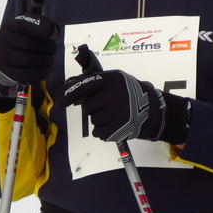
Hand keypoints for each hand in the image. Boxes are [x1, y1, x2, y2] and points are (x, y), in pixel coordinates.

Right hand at [0, 14, 56, 109]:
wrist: (4, 59)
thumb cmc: (22, 41)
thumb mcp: (28, 29)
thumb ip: (42, 25)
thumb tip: (52, 31)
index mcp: (9, 26)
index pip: (24, 24)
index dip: (41, 28)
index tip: (53, 34)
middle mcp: (2, 40)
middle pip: (30, 44)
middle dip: (47, 47)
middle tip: (53, 50)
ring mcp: (1, 57)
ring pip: (28, 60)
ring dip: (45, 61)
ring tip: (49, 60)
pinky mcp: (5, 73)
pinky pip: (26, 74)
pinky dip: (39, 73)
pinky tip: (44, 71)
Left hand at [62, 69, 190, 144]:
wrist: (152, 109)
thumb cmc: (127, 92)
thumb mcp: (113, 80)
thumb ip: (92, 80)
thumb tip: (68, 83)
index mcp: (113, 79)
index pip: (87, 85)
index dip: (71, 92)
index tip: (60, 100)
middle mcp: (116, 95)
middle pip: (87, 106)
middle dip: (93, 107)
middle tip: (106, 105)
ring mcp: (118, 113)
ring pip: (93, 120)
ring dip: (99, 119)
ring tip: (114, 114)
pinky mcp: (120, 129)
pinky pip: (99, 132)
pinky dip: (103, 131)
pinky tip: (113, 124)